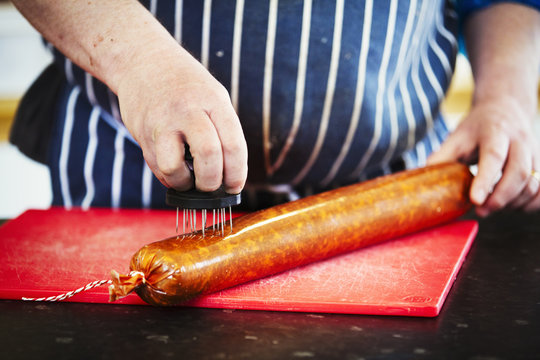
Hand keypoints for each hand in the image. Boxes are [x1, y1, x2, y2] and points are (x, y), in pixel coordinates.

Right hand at [116, 47, 247, 193]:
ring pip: (174, 168)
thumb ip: (223, 131)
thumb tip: (229, 176)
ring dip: (185, 184)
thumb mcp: (213, 96)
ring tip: (189, 180)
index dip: (237, 174)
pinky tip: (175, 169)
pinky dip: (169, 178)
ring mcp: (162, 122)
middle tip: (212, 186)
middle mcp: (188, 110)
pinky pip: (157, 168)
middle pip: (208, 156)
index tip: (234, 186)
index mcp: (214, 101)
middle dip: (212, 182)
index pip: (233, 145)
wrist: (142, 59)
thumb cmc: (186, 85)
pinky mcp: (142, 134)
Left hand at [428, 96, 539, 215]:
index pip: (493, 156)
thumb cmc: (476, 127)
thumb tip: (422, 178)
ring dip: (513, 202)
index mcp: (495, 131)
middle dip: (500, 197)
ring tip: (491, 208)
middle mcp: (519, 140)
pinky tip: (512, 207)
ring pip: (532, 182)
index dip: (486, 180)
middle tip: (481, 211)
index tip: (475, 200)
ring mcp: (533, 152)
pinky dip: (530, 203)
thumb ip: (442, 157)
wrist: (505, 108)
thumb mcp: (457, 136)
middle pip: (518, 172)